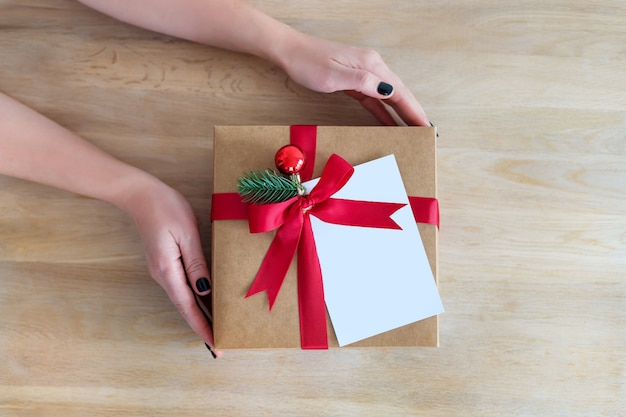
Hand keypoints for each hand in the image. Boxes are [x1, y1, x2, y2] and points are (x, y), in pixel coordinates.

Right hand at [123, 177, 221, 356]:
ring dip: (200, 314)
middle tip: (220, 344)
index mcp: (168, 270)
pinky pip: (182, 286)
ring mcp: (163, 270)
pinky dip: (195, 299)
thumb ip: (196, 262)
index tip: (215, 345)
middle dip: (203, 326)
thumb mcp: (186, 234)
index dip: (203, 327)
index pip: (188, 307)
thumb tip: (204, 290)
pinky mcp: (165, 263)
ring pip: (184, 298)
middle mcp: (163, 275)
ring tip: (218, 327)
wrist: (140, 194)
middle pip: (186, 308)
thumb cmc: (165, 208)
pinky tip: (206, 301)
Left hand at [277, 32, 430, 125]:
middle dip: (413, 113)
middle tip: (426, 132)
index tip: (426, 125)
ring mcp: (364, 72)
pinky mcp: (355, 79)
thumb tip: (389, 90)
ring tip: (413, 131)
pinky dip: (384, 111)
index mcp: (370, 64)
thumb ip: (362, 82)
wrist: (290, 51)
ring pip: (389, 96)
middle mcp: (372, 66)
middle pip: (399, 93)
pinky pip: (375, 98)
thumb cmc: (308, 62)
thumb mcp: (334, 76)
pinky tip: (390, 122)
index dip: (414, 110)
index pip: (399, 90)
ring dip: (401, 113)